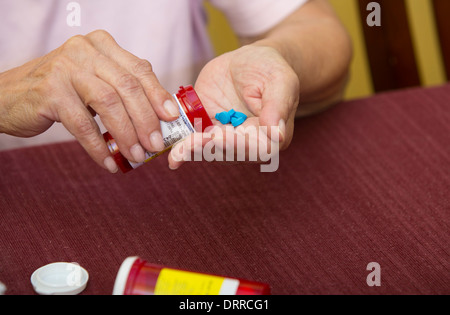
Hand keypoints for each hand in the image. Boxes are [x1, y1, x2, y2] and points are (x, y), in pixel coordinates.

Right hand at [0, 30, 179, 171]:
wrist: (8, 96)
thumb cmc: (61, 92)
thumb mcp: (94, 82)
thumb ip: (122, 90)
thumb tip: (160, 118)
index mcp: (102, 45)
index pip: (140, 69)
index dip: (159, 95)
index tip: (172, 118)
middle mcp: (84, 50)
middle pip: (128, 86)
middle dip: (146, 120)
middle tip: (155, 145)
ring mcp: (65, 68)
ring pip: (108, 103)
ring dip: (126, 134)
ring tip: (136, 156)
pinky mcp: (49, 91)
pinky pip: (83, 124)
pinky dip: (98, 147)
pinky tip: (108, 162)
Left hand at [168, 45, 299, 169]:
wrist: (249, 61)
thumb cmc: (270, 69)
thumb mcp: (281, 80)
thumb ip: (279, 105)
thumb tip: (277, 134)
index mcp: (270, 135)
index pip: (256, 147)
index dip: (237, 144)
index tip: (220, 136)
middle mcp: (247, 142)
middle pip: (229, 152)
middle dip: (208, 149)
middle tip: (191, 145)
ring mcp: (225, 137)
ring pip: (209, 149)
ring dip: (192, 151)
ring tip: (177, 152)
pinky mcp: (207, 128)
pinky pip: (194, 139)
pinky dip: (182, 145)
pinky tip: (172, 153)